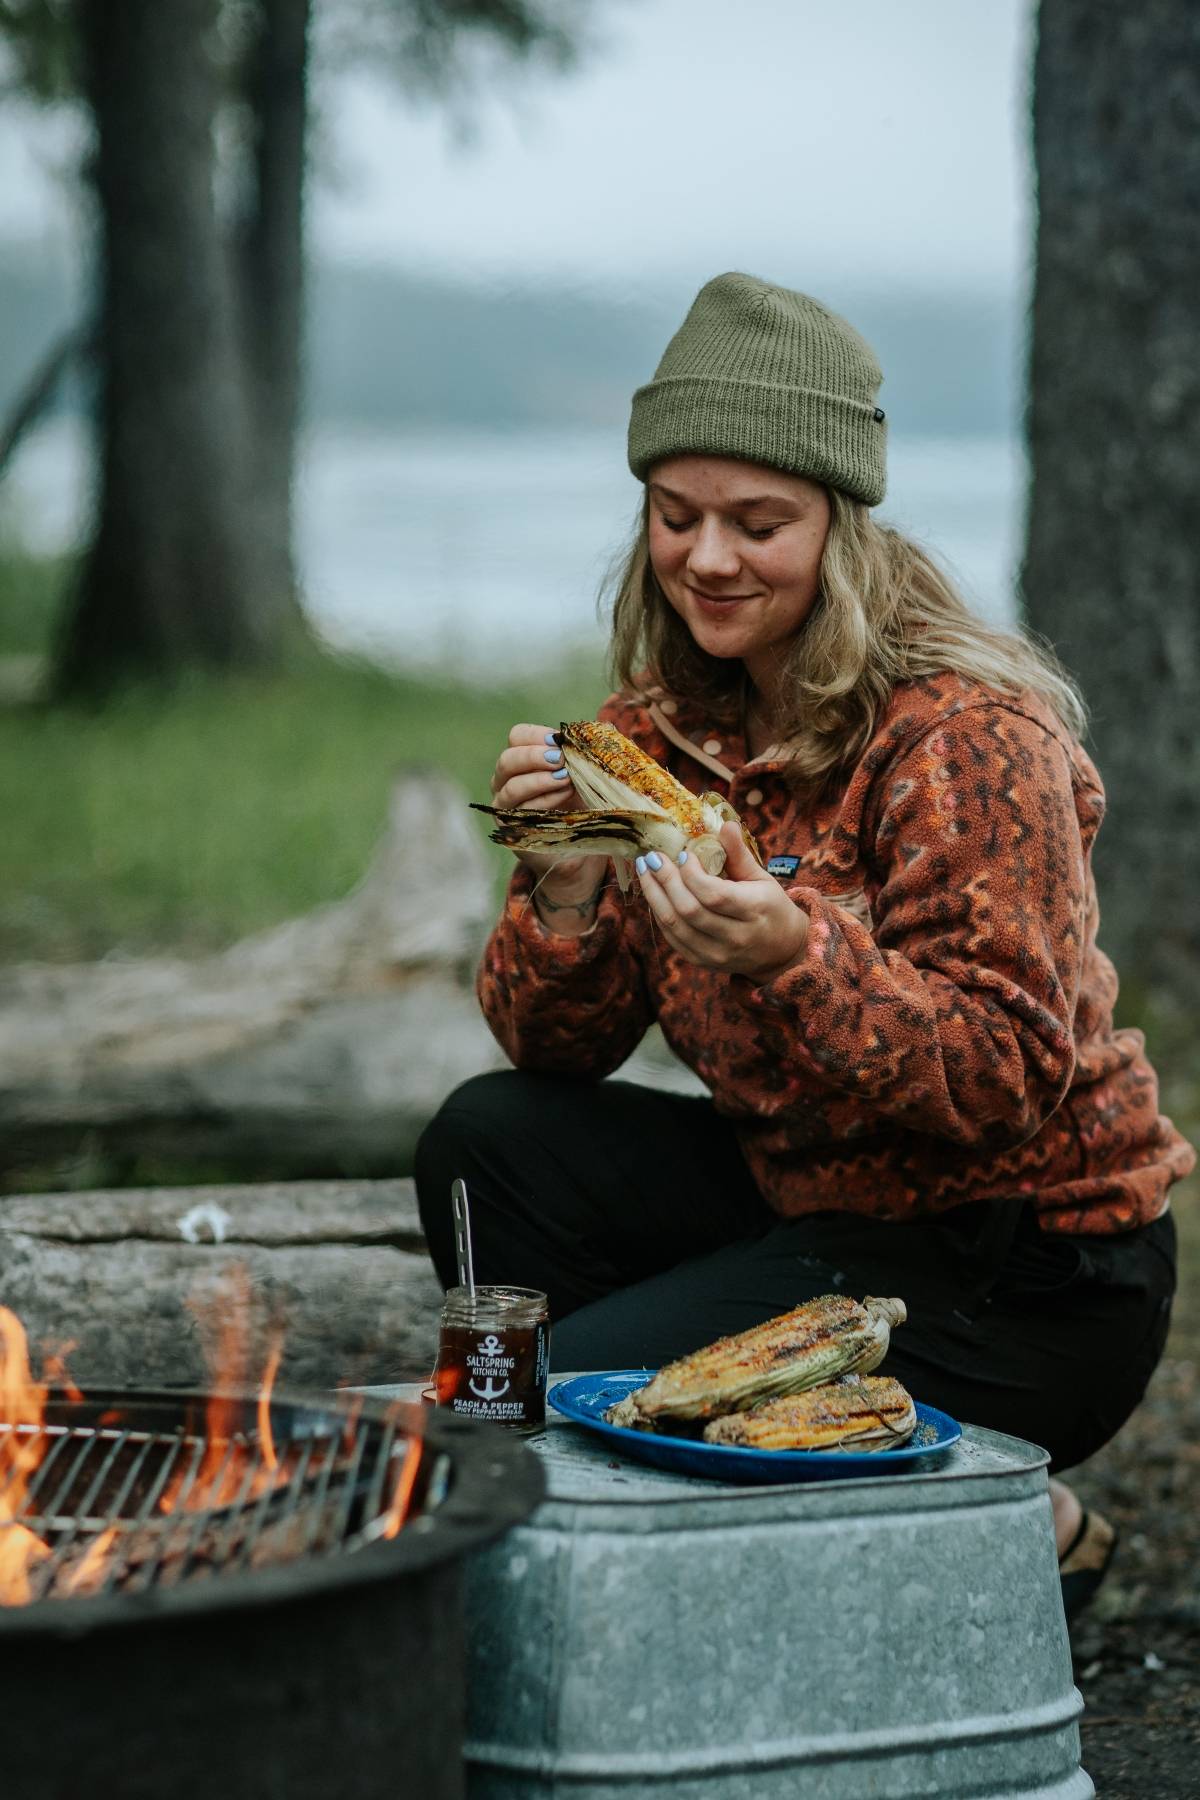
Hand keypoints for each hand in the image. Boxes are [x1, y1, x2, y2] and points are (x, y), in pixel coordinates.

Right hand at [490, 722, 590, 889]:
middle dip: (535, 757)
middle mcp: (506, 783)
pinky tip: (563, 797)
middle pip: (507, 760)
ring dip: (541, 780)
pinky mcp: (512, 831)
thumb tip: (601, 729)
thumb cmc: (583, 807)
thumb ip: (588, 753)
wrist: (582, 849)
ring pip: (511, 787)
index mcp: (523, 762)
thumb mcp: (588, 775)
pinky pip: (520, 813)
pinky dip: (543, 802)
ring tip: (566, 780)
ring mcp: (506, 808)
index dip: (536, 735)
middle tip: (561, 760)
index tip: (559, 741)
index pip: (517, 737)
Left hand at [636, 820, 808, 981]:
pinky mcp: (702, 962)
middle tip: (652, 858)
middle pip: (689, 910)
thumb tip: (725, 824)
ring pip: (675, 925)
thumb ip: (739, 854)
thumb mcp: (761, 878)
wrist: (779, 951)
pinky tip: (654, 893)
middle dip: (665, 880)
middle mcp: (735, 937)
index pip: (714, 894)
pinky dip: (659, 913)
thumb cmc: (770, 907)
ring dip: (654, 895)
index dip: (692, 874)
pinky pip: (672, 938)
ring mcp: (716, 954)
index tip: (682, 854)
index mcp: (754, 910)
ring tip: (645, 871)